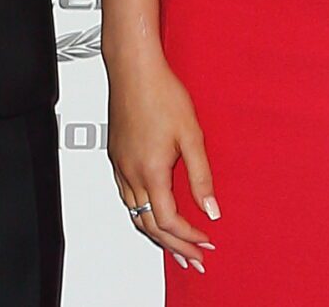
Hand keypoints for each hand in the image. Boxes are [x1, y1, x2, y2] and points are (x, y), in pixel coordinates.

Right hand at [106, 50, 218, 273]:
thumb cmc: (162, 93)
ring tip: (174, 245)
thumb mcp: (192, 135)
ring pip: (134, 213)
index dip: (188, 237)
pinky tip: (152, 211)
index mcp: (150, 171)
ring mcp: (120, 166)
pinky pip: (127, 196)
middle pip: (148, 225)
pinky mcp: (116, 156)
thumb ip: (202, 176)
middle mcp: (130, 173)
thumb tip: (212, 209)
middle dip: (172, 246)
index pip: (167, 221)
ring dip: (155, 233)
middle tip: (192, 259)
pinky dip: (141, 212)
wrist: (134, 69)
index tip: (205, 243)